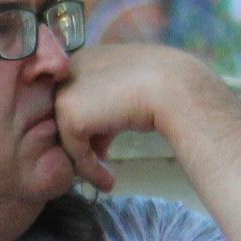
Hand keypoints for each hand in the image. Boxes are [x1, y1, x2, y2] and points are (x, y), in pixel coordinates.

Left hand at [48, 43, 216, 192]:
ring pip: (69, 136)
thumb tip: (96, 138)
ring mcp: (66, 91)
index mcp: (86, 58)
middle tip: (106, 162)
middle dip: (86, 142)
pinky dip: (91, 170)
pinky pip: (75, 152)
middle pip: (70, 117)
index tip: (108, 145)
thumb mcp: (128, 93)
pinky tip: (109, 182)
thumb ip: (106, 108)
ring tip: (108, 178)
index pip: (78, 98)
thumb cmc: (164, 86)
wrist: (174, 87)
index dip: (92, 125)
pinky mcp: (69, 115)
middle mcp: (70, 71)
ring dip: (87, 160)